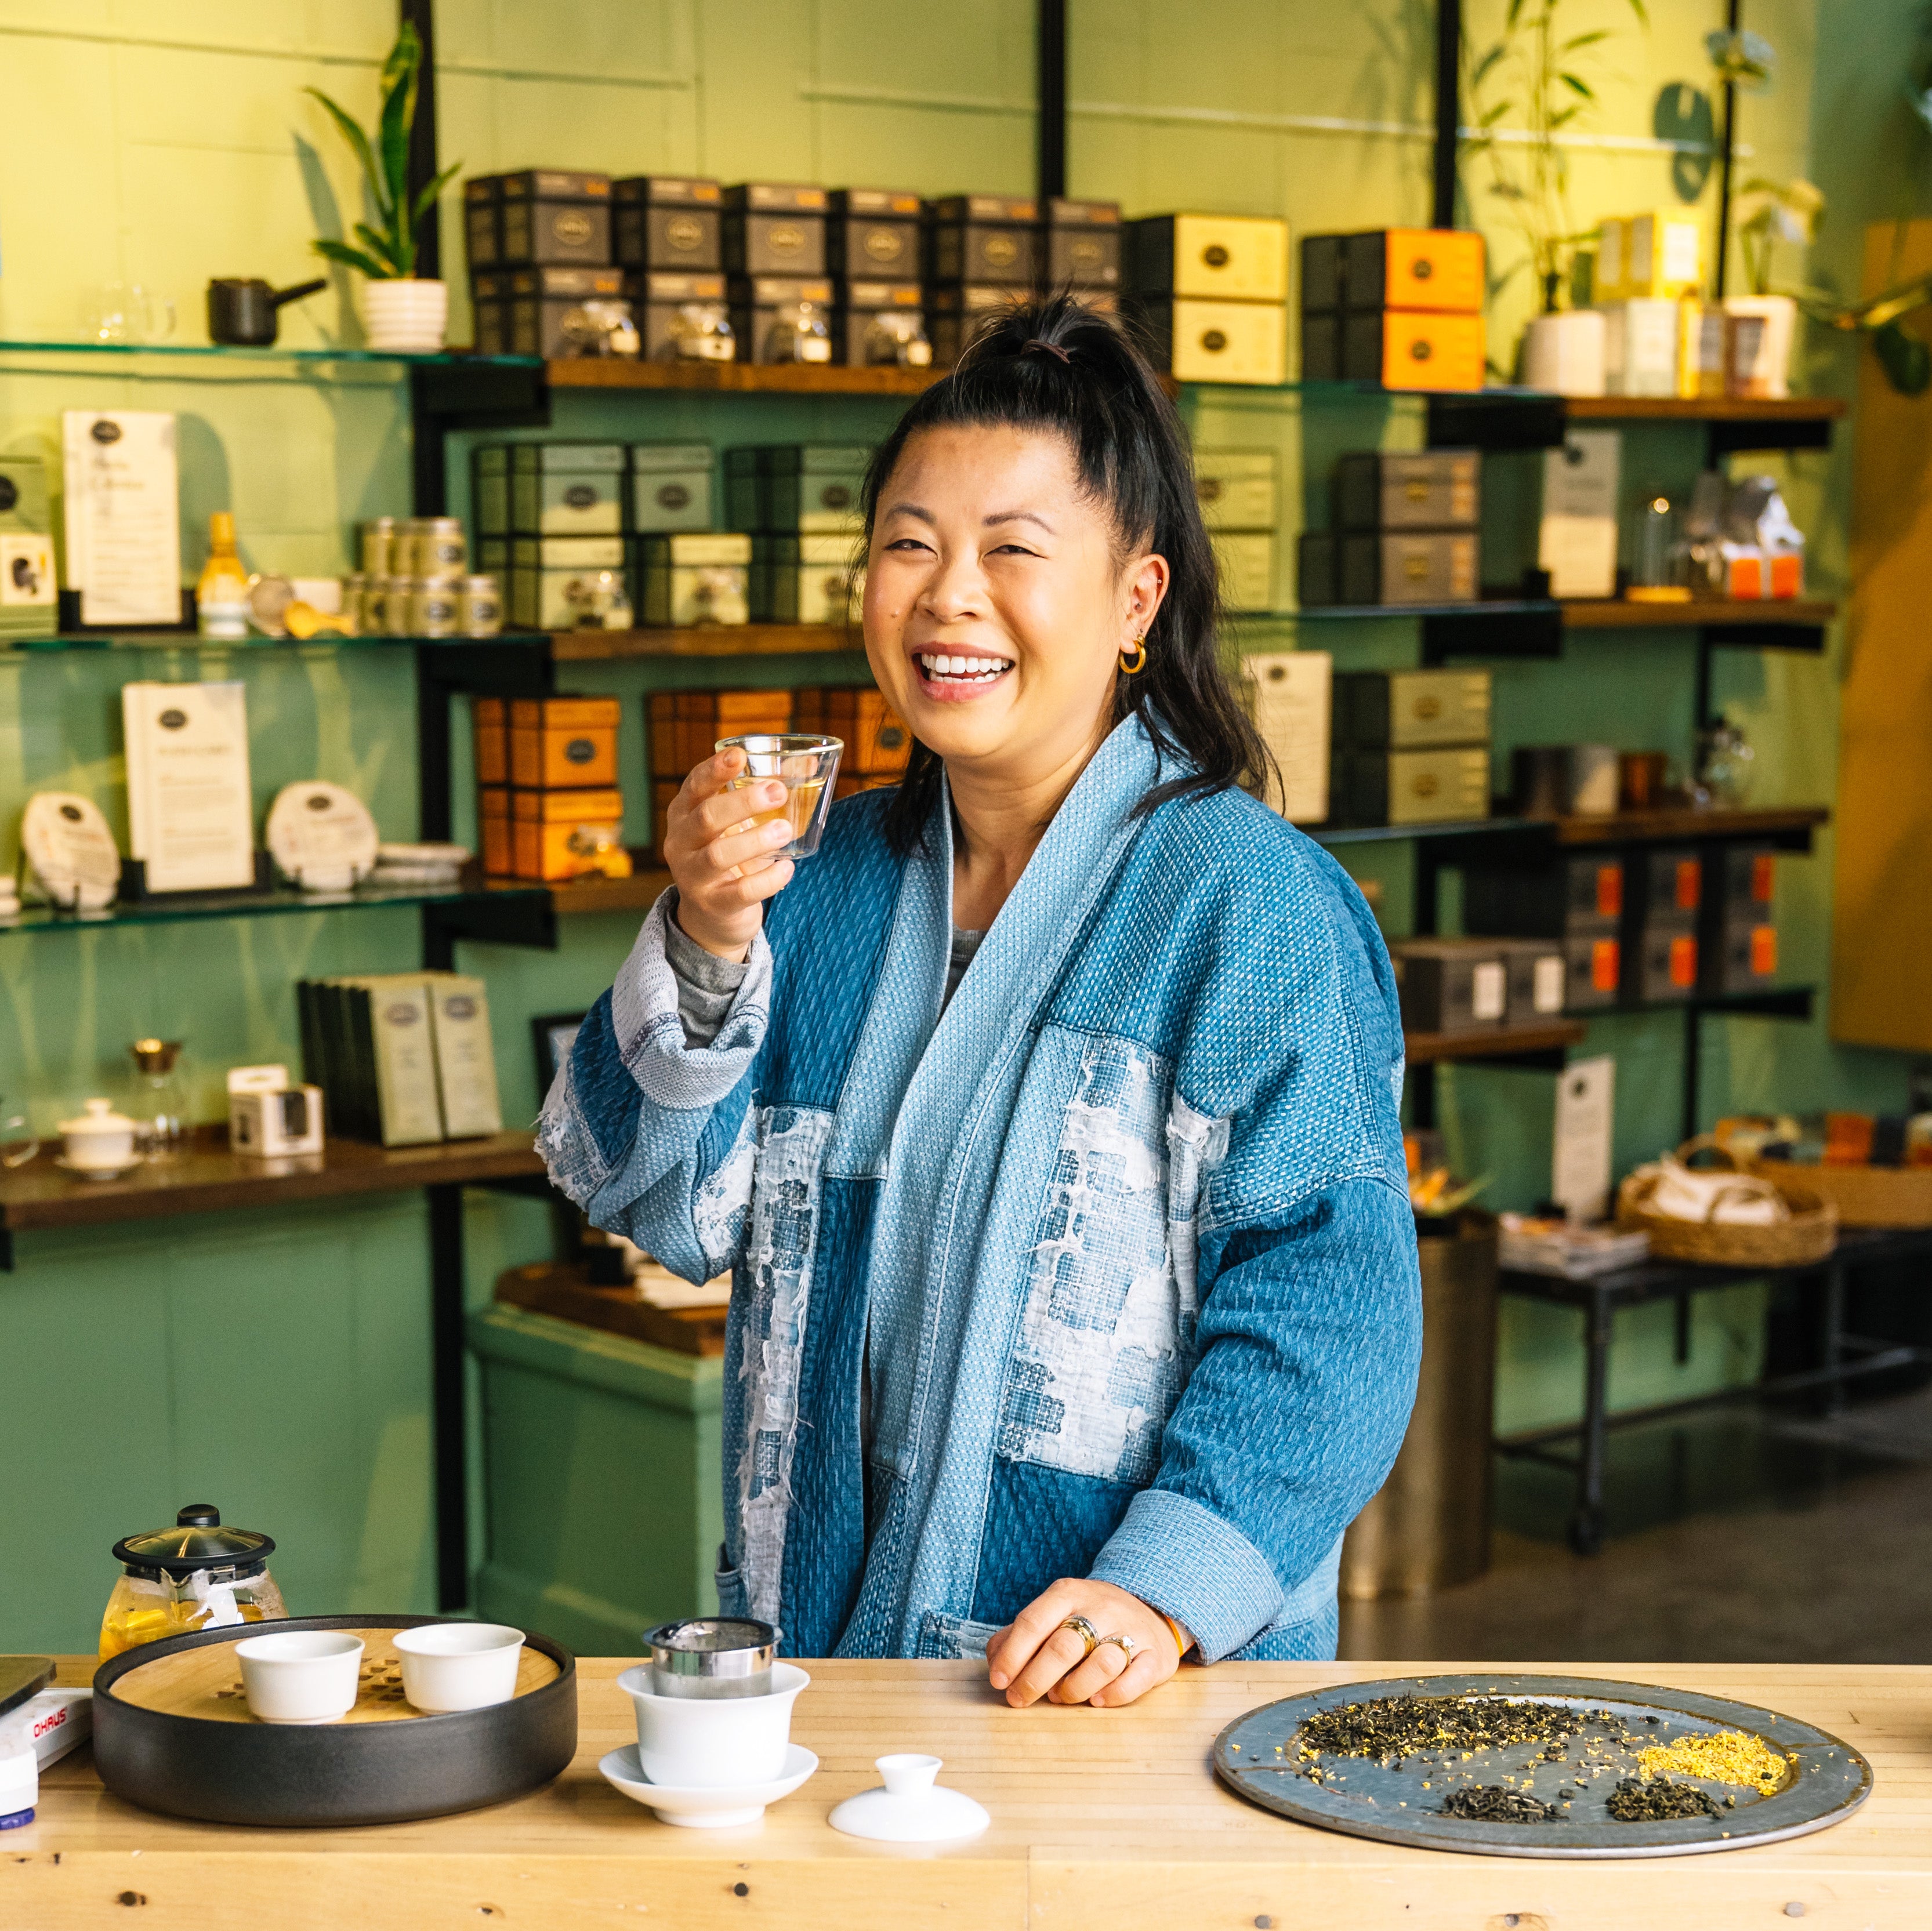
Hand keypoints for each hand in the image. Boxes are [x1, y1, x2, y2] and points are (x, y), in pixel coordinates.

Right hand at [663, 748, 796, 960]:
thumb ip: (762, 796)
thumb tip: (810, 763)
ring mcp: (693, 876)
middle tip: (778, 791)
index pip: (694, 786)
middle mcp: (681, 843)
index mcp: (684, 814)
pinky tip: (787, 868)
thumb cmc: (729, 854)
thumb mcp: (734, 824)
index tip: (739, 754)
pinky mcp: (713, 905)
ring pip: (718, 855)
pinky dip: (766, 879)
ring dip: (755, 840)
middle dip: (742, 802)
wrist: (712, 915)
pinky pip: (740, 892)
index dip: (714, 770)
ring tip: (785, 830)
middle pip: (706, 817)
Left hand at [986, 1578, 1185, 1708]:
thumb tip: (995, 1662)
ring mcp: (1131, 1631)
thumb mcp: (1053, 1613)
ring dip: (1074, 1689)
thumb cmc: (1087, 1620)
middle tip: (1019, 1699)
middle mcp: (1100, 1608)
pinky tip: (1097, 1700)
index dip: (1011, 1655)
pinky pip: (1135, 1679)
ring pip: (1101, 1663)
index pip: (1033, 1622)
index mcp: (1068, 1594)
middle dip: (1035, 1679)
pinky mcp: (1155, 1656)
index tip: (999, 1681)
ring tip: (1060, 1697)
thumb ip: (1020, 1634)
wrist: (1149, 1608)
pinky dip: (1113, 1695)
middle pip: (1063, 1646)